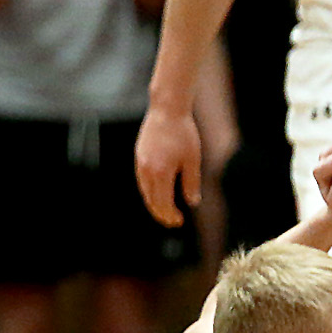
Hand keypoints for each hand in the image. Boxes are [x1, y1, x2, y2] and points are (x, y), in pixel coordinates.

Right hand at [135, 103, 202, 226]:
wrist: (166, 110)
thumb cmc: (183, 133)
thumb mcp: (193, 160)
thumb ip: (191, 183)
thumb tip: (193, 202)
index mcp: (160, 173)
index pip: (162, 203)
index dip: (170, 215)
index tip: (179, 222)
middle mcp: (146, 171)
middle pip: (151, 200)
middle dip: (161, 213)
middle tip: (173, 222)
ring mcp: (140, 163)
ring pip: (145, 191)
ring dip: (154, 204)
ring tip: (166, 211)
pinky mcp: (138, 156)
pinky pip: (142, 181)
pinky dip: (150, 191)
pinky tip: (159, 193)